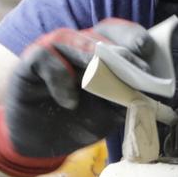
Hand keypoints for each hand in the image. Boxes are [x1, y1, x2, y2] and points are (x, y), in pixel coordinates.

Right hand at [0, 19, 154, 176]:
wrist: (41, 144)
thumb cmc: (79, 121)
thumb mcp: (110, 113)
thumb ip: (126, 96)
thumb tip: (147, 87)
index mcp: (104, 54)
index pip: (121, 34)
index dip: (134, 37)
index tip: (147, 50)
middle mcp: (80, 46)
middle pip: (101, 32)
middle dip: (120, 47)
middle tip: (135, 65)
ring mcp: (54, 52)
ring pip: (72, 38)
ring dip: (89, 54)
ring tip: (101, 72)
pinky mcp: (30, 63)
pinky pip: (46, 57)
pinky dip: (60, 77)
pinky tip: (69, 101)